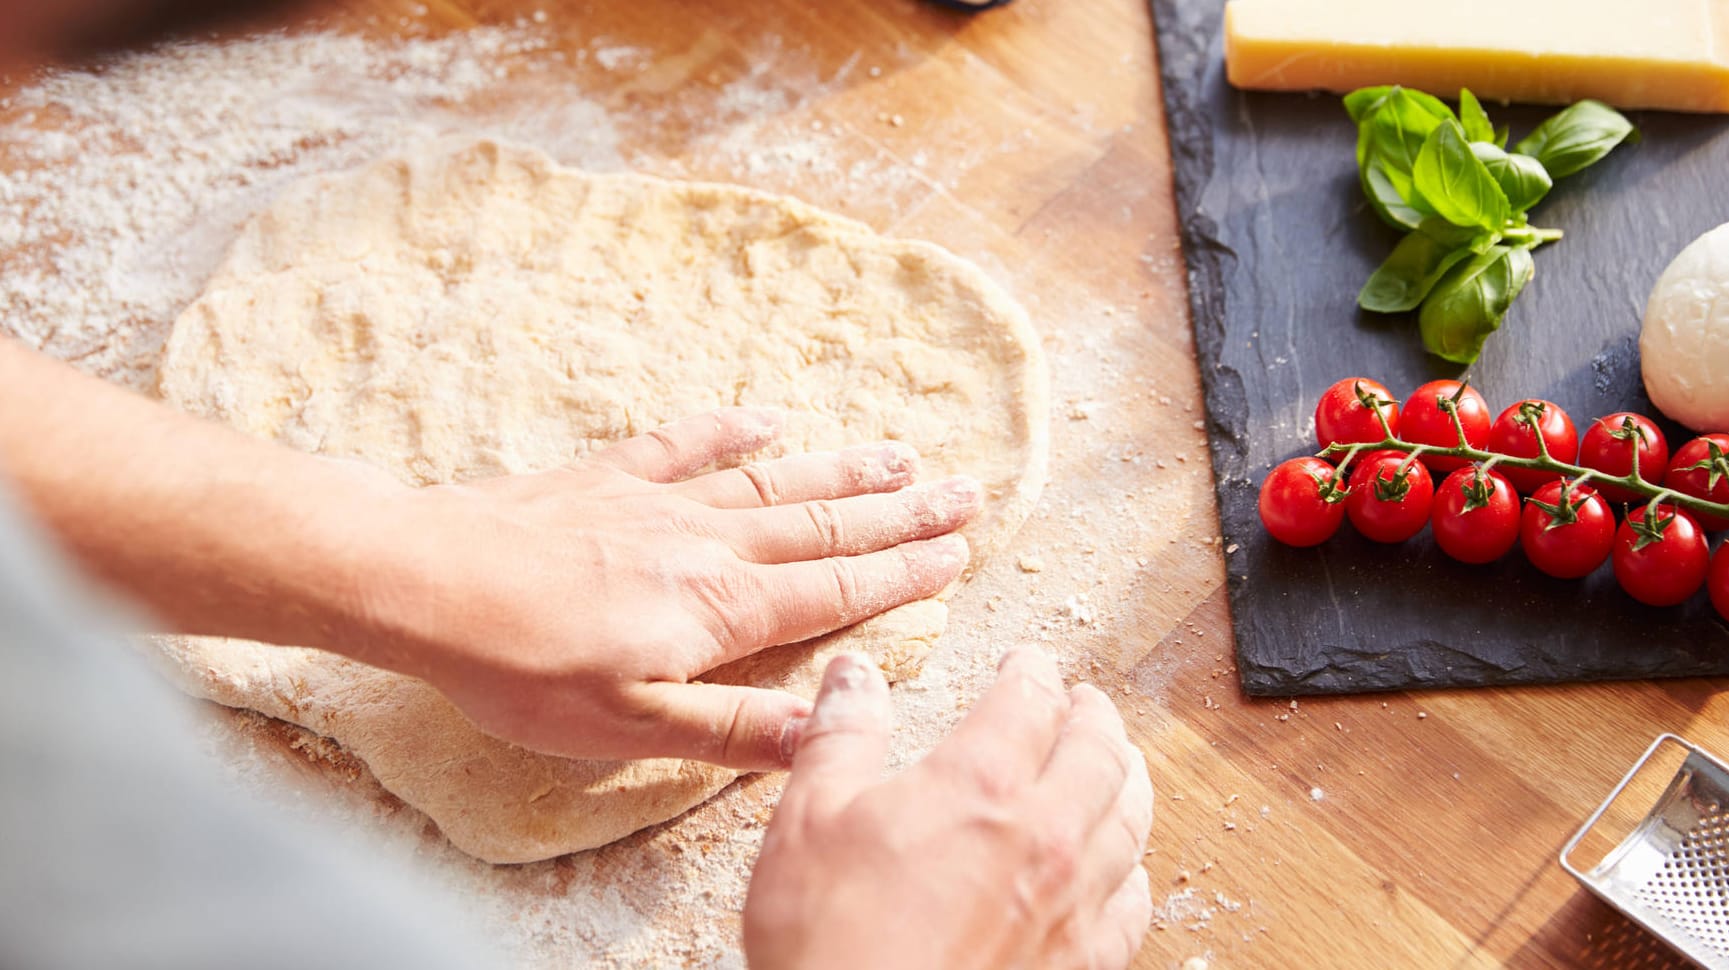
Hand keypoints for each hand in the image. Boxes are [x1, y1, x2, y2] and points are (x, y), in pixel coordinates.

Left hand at [359, 408, 980, 769]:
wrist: (423, 580)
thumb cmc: (518, 667)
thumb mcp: (626, 726)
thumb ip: (730, 726)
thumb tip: (822, 731)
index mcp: (719, 607)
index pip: (833, 591)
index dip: (901, 575)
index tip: (957, 555)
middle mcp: (705, 542)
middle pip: (823, 525)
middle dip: (900, 512)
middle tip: (965, 491)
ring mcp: (657, 501)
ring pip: (772, 480)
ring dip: (842, 468)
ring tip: (900, 454)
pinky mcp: (605, 478)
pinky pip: (684, 443)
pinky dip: (732, 429)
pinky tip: (766, 418)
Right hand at [743, 647, 1154, 969]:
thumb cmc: (827, 942)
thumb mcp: (808, 819)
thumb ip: (842, 736)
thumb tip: (854, 676)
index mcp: (980, 784)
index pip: (1029, 699)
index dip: (1030, 670)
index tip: (1026, 662)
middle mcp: (1045, 837)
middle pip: (1099, 750)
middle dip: (1092, 715)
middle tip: (1083, 701)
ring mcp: (1072, 906)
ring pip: (1130, 820)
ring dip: (1126, 778)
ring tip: (1117, 762)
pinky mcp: (1080, 966)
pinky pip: (1133, 904)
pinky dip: (1132, 869)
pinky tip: (1121, 867)